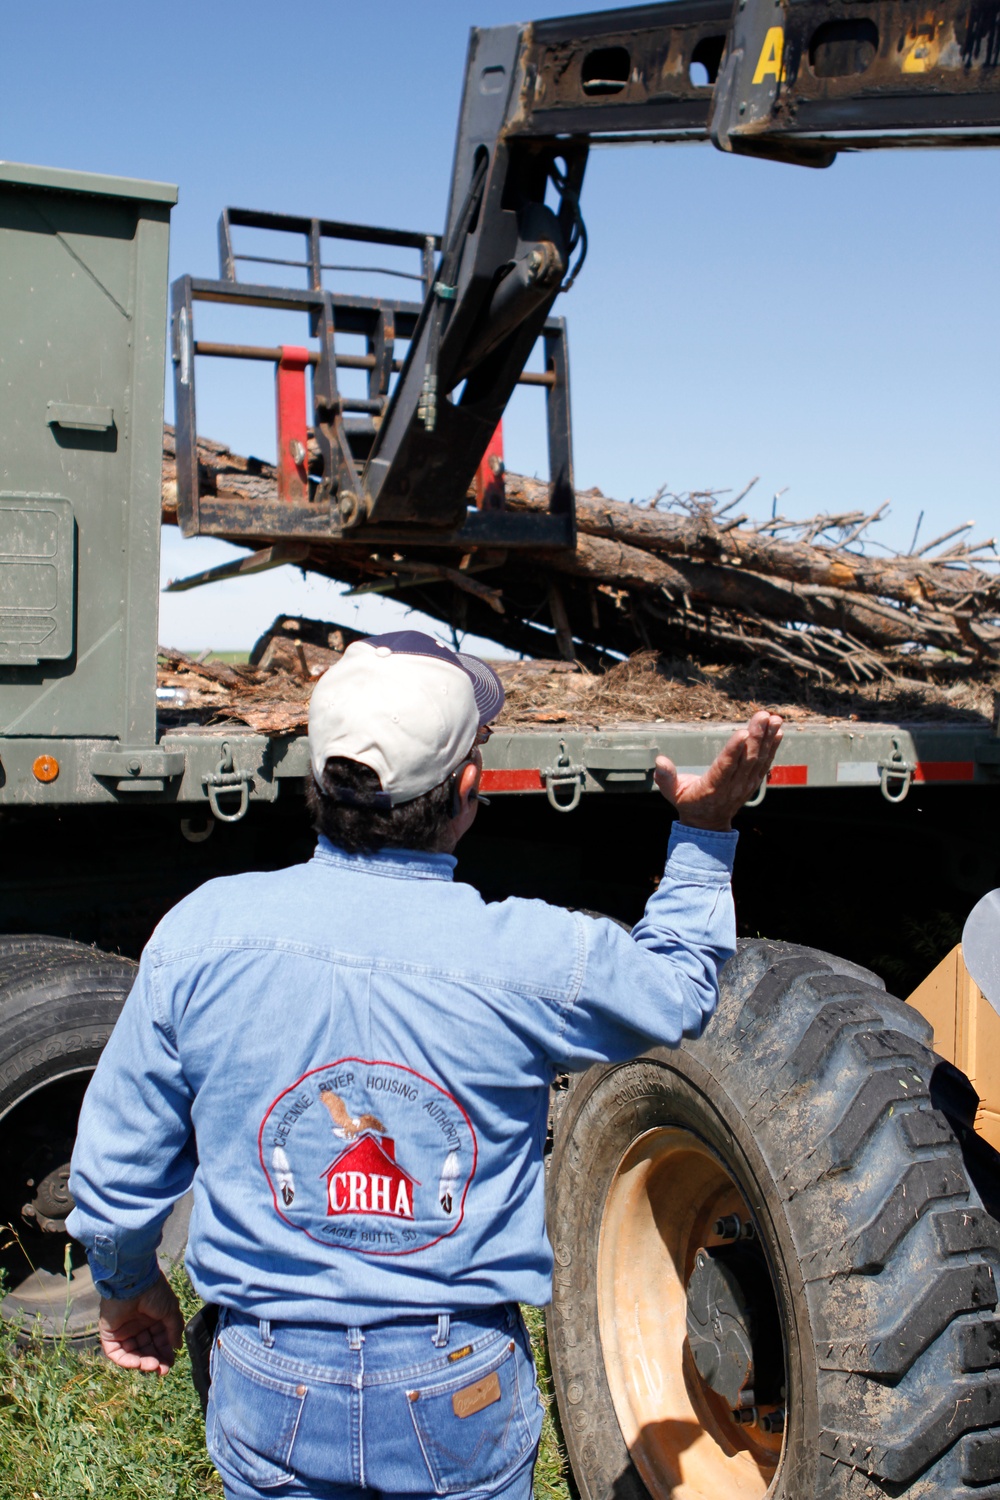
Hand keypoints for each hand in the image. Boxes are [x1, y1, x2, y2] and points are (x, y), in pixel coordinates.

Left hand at [98, 1269, 183, 1375]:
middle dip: (155, 1360)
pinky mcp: (109, 1334)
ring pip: (132, 1353)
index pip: (158, 1341)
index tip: (170, 1363)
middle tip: (162, 1370)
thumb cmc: (154, 1293)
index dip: (165, 1352)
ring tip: (152, 1366)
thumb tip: (177, 1346)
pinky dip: (126, 1361)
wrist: (133, 1282)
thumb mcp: (171, 1310)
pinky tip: (137, 1363)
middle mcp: (138, 1326)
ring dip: (142, 1362)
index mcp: (152, 1319)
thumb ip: (174, 1329)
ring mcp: (123, 1331)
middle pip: (146, 1349)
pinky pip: (116, 1353)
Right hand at [654, 711, 783, 830]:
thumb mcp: (672, 793)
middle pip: (746, 759)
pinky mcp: (753, 782)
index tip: (743, 732)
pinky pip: (765, 763)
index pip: (725, 767)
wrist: (708, 824)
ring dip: (767, 738)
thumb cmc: (688, 802)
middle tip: (762, 716)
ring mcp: (745, 785)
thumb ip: (666, 777)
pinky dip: (772, 747)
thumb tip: (659, 761)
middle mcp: (733, 786)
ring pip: (759, 759)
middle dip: (756, 736)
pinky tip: (778, 731)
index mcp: (713, 788)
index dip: (734, 750)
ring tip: (774, 718)